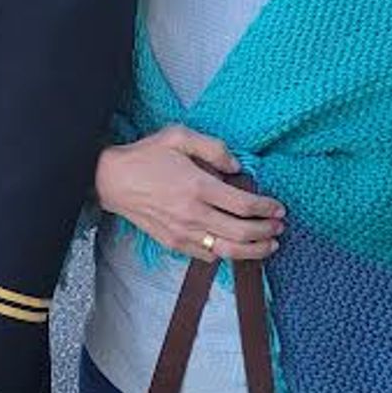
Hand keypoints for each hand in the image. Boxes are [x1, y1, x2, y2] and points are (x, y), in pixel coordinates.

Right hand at [94, 127, 284, 262]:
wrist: (112, 180)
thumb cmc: (146, 156)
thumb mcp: (179, 136)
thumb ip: (213, 148)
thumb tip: (236, 167)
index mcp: (199, 186)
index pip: (244, 205)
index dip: (267, 208)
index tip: (279, 208)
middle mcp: (193, 213)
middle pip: (241, 232)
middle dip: (266, 231)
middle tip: (279, 227)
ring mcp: (183, 232)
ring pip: (227, 251)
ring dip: (253, 251)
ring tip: (269, 246)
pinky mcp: (173, 243)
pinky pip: (207, 255)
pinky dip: (226, 256)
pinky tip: (238, 250)